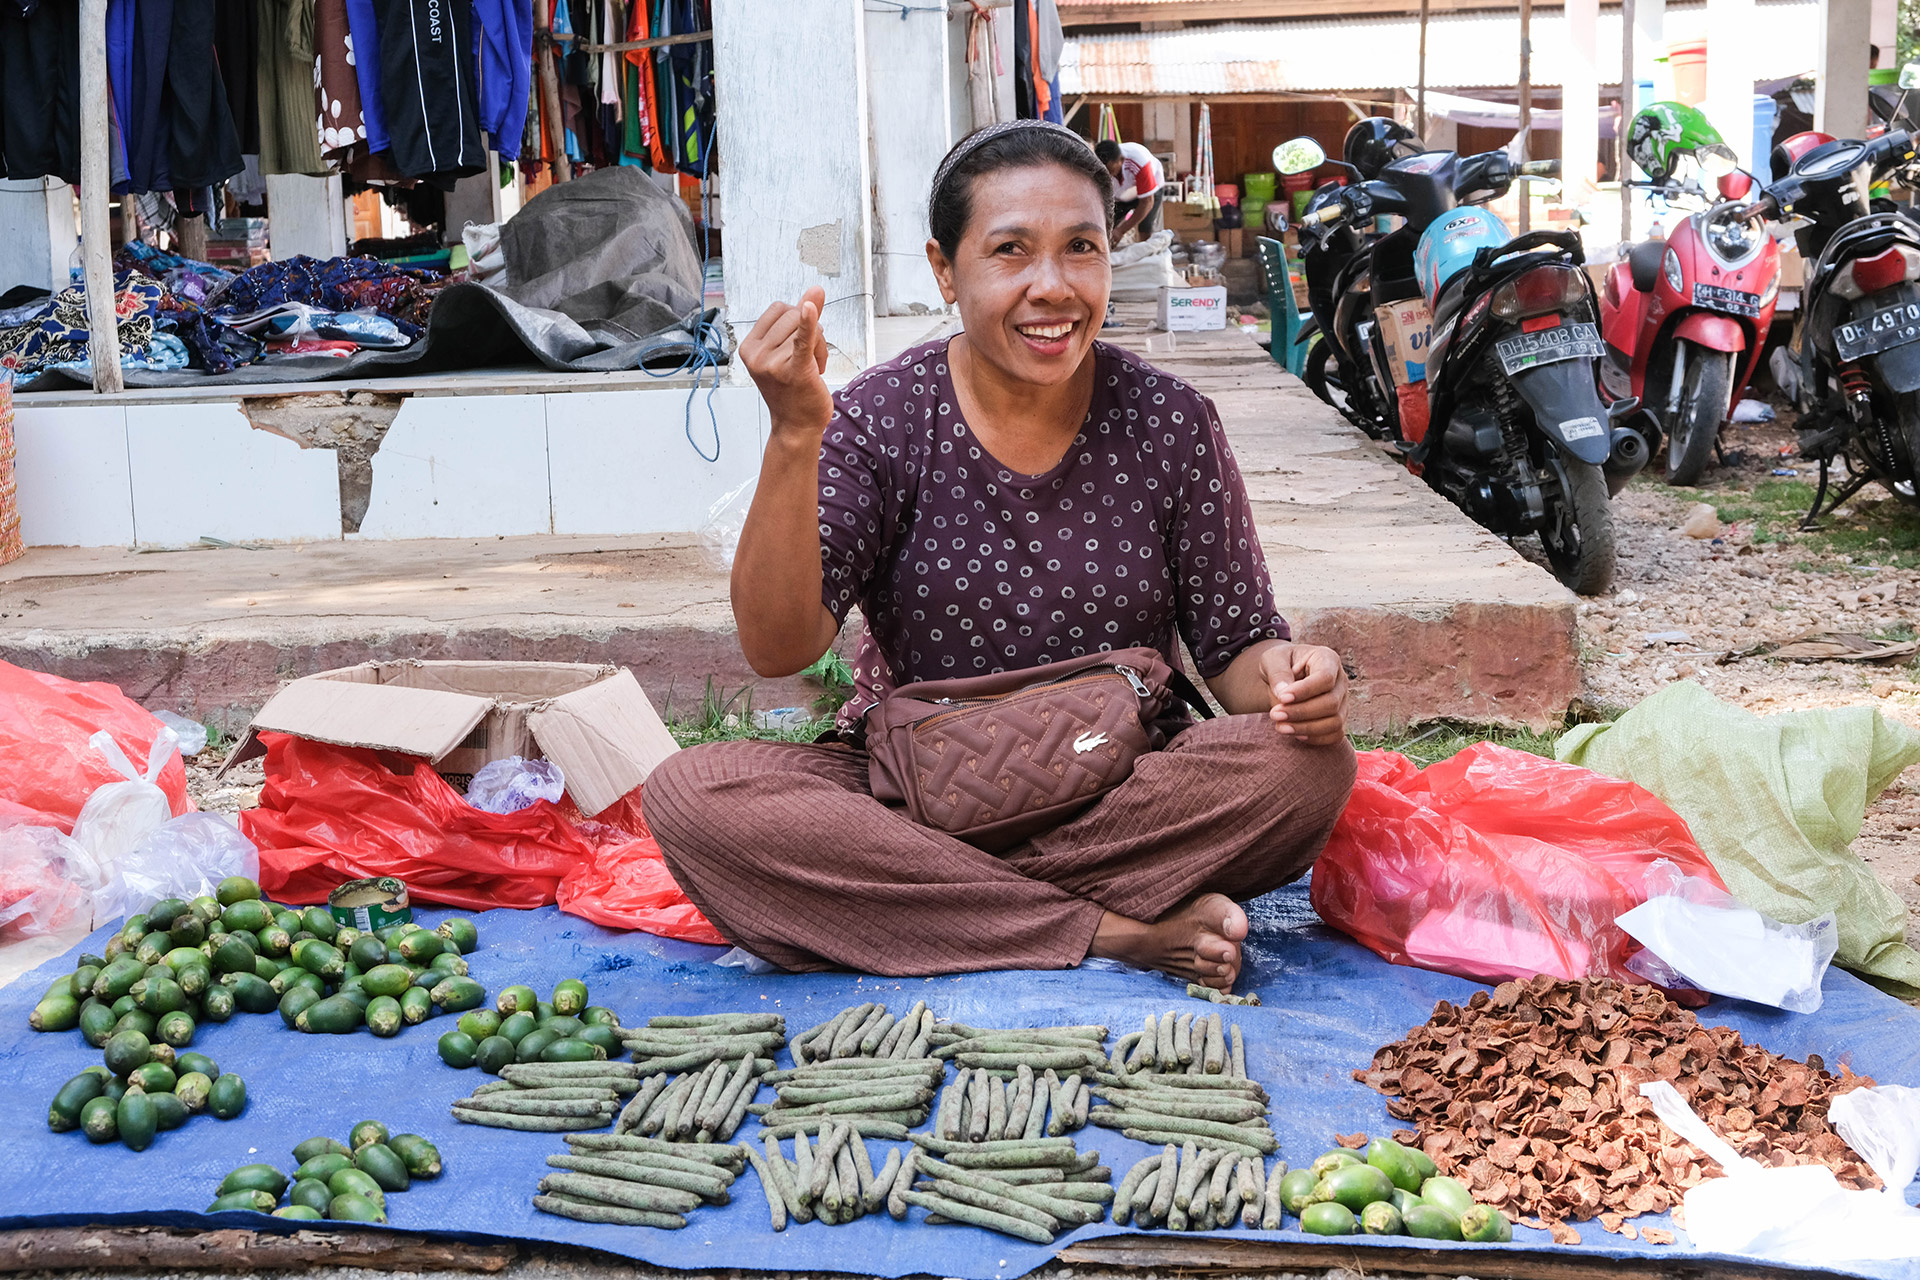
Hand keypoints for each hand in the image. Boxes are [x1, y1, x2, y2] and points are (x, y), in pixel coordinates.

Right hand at [740, 286, 831, 437]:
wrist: (796, 426)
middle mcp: (757, 355)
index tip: (795, 345)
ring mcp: (773, 364)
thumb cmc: (792, 390)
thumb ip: (803, 317)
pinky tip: (810, 310)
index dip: (796, 320)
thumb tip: (816, 289)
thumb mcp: (789, 351)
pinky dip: (808, 324)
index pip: (780, 308)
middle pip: (794, 314)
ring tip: (811, 369)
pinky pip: (802, 340)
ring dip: (818, 345)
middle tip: (807, 361)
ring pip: (808, 328)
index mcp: (749, 346)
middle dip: (810, 332)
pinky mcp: (794, 371)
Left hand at [1260, 644, 1347, 744]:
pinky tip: (1295, 735)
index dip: (1305, 691)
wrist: (1284, 677)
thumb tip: (1282, 693)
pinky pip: (1334, 735)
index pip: (1325, 678)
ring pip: (1335, 722)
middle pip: (1331, 703)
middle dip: (1301, 712)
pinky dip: (1315, 738)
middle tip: (1275, 715)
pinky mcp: (1338, 719)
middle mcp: (1341, 680)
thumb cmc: (1280, 664)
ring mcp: (1342, 701)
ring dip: (1306, 728)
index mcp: (1327, 659)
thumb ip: (1277, 673)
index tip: (1283, 698)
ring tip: (1280, 727)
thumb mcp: (1272, 659)